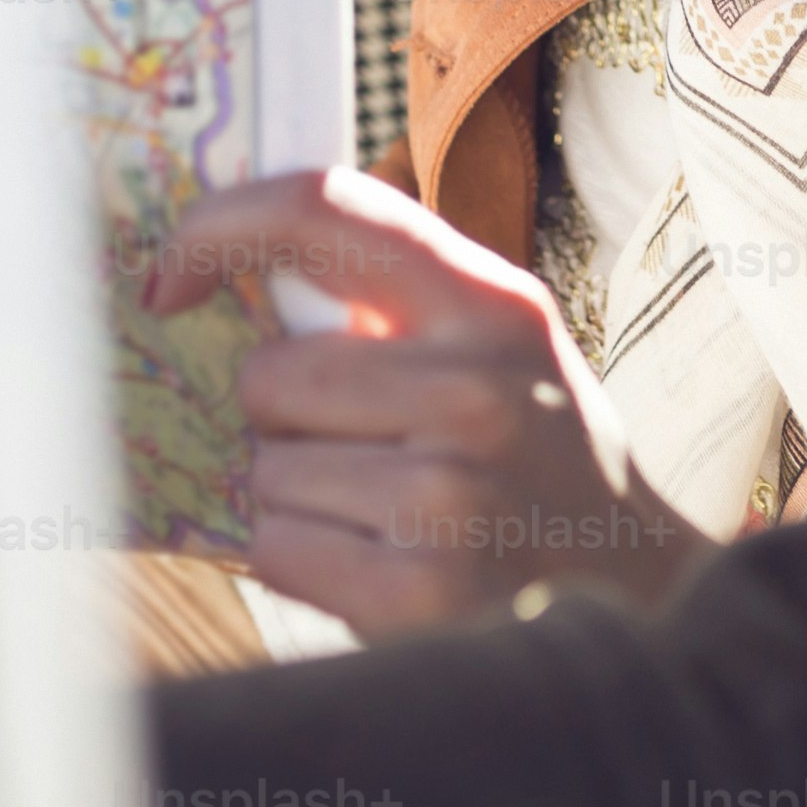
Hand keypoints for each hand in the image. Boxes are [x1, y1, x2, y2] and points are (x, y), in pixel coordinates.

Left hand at [148, 167, 704, 632]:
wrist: (636, 596)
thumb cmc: (537, 459)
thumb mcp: (502, 347)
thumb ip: (393, 300)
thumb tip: (229, 269)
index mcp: (494, 304)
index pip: (324, 210)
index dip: (220, 226)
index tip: (170, 276)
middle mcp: (478, 389)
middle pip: (270, 376)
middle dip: (285, 420)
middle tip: (365, 449)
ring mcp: (450, 496)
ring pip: (265, 471)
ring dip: (296, 499)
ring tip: (386, 515)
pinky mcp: (418, 593)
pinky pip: (276, 550)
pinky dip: (303, 562)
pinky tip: (380, 567)